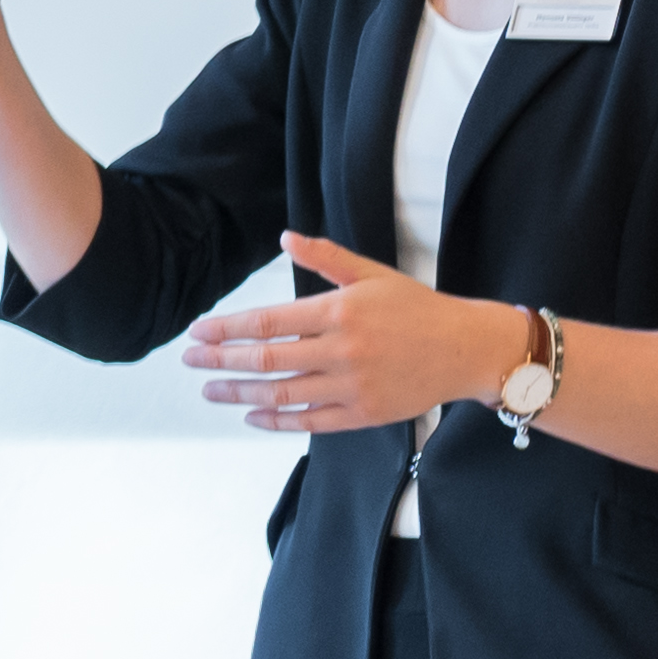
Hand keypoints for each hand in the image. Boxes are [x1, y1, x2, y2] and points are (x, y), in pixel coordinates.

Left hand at [179, 236, 517, 435]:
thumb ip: (327, 257)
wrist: (467, 348)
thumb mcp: (373, 274)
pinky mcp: (363, 414)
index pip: (268, 322)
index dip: (226, 329)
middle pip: (265, 359)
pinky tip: (251, 415)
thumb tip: (286, 237)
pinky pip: (309, 421)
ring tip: (211, 390)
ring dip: (239, 394)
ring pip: (282, 394)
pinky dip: (276, 420)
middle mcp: (342, 350)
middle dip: (220, 361)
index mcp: (340, 311)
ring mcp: (352, 386)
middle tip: (190, 362)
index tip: (197, 333)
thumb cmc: (417, 308)